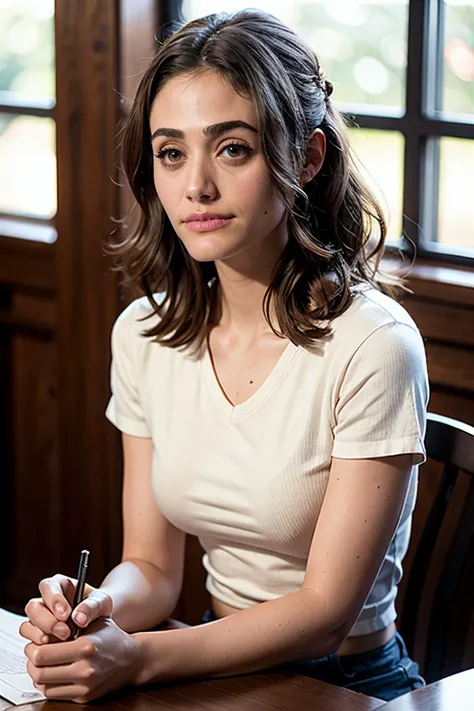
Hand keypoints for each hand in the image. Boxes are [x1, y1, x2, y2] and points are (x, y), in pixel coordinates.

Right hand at [21, 573, 112, 643]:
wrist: (100, 624)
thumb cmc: (99, 607)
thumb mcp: (101, 602)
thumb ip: (91, 606)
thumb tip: (79, 618)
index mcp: (59, 585)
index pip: (48, 587)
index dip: (54, 600)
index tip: (66, 614)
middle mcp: (45, 601)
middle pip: (33, 608)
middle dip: (48, 622)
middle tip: (66, 632)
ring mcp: (40, 620)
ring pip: (27, 626)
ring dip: (41, 635)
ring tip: (60, 641)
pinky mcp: (39, 636)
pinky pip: (30, 642)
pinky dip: (41, 647)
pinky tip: (56, 650)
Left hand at [24, 617, 140, 702]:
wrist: (132, 659)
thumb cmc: (111, 636)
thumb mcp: (95, 620)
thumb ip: (71, 622)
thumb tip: (43, 629)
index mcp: (85, 647)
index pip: (43, 654)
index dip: (33, 649)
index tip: (35, 643)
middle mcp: (85, 669)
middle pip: (39, 673)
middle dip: (32, 663)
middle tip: (34, 654)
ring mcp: (84, 687)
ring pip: (44, 687)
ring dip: (38, 675)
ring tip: (42, 664)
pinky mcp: (84, 698)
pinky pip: (55, 694)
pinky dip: (49, 685)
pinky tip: (53, 674)